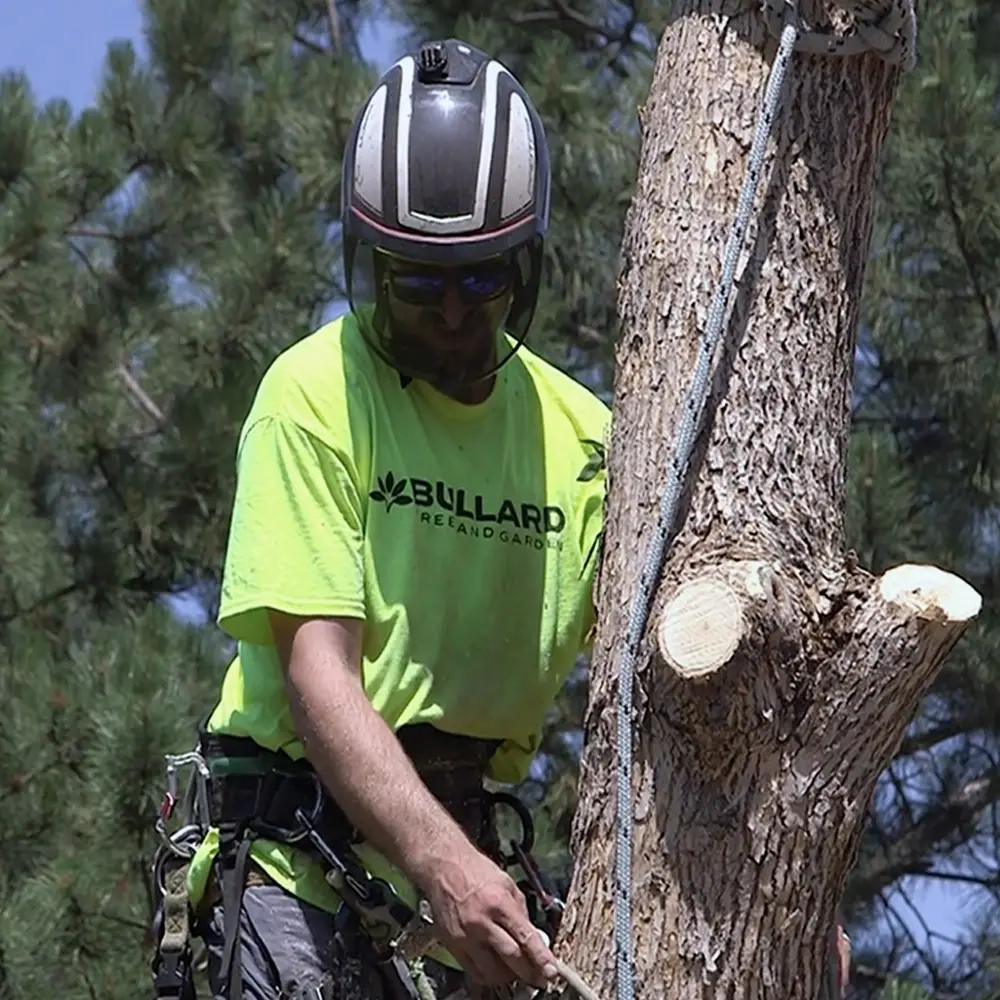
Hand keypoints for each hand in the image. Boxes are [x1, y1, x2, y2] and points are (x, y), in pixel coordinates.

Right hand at [422, 842, 558, 988]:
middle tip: (539, 978)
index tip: (551, 972)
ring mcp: (465, 935)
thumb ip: (521, 910)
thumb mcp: (506, 883)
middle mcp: (481, 922)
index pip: (525, 937)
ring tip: (516, 971)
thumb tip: (533, 935)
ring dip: (508, 976)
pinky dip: (488, 975)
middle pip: (511, 958)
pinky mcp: (453, 944)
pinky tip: (496, 969)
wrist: (443, 866)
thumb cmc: (474, 870)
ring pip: (492, 970)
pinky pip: (473, 970)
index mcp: (499, 903)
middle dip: (529, 972)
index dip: (541, 958)